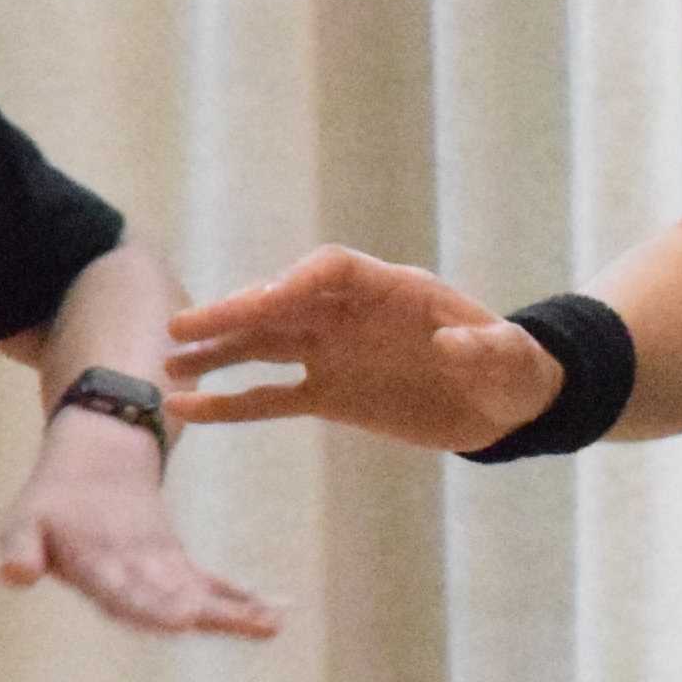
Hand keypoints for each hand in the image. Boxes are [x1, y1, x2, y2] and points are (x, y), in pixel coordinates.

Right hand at [0, 424, 282, 636]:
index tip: (182, 620)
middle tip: (249, 625)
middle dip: (210, 615)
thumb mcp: (21, 518)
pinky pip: (209, 584)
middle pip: (171, 604)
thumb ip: (19, 548)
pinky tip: (272, 612)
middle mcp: (129, 584)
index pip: (123, 598)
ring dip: (233, 612)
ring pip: (196, 598)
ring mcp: (156, 577)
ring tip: (271, 624)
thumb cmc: (48, 501)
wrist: (80, 472)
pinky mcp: (175, 565)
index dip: (151, 609)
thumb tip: (13, 574)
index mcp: (93, 575)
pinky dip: (238, 595)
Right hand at [168, 249, 565, 452]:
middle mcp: (349, 314)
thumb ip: (489, 348)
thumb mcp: (513, 360)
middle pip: (281, 303)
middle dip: (235, 313)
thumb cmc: (514, 369)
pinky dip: (230, 404)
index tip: (264, 301)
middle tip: (181, 327)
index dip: (296, 282)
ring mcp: (333, 352)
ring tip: (167, 364)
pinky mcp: (327, 394)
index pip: (331, 270)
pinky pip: (269, 397)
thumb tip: (458, 343)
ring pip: (263, 345)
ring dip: (216, 352)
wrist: (506, 403)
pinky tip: (186, 411)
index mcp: (392, 289)